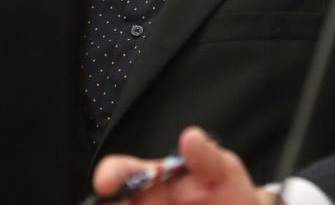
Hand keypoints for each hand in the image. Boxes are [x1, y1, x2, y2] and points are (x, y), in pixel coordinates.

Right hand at [92, 126, 275, 203]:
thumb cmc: (228, 193)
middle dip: (109, 204)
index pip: (123, 173)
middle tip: (121, 203)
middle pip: (114, 204)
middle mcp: (143, 204)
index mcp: (154, 180)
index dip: (111, 175)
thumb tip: (191, 136)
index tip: (106, 183)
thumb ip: (207, 158)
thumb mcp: (224, 172)